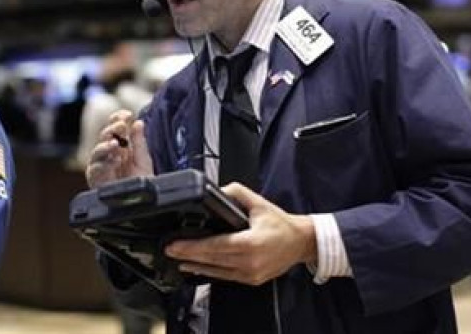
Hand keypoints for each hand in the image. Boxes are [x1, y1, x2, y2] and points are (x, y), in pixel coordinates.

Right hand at [85, 110, 153, 187]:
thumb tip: (138, 122)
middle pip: (105, 135)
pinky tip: (115, 161)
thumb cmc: (140, 179)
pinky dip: (106, 164)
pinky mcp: (96, 177)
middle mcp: (108, 151)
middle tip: (122, 126)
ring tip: (115, 144)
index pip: (115, 125)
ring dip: (105, 146)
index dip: (119, 118)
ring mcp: (101, 164)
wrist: (140, 200)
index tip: (128, 115)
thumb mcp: (143, 158)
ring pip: (97, 150)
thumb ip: (139, 141)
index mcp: (120, 143)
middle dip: (112, 129)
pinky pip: (96, 168)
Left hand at [165, 183, 316, 284]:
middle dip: (188, 254)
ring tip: (178, 258)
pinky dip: (209, 272)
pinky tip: (196, 267)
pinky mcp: (250, 280)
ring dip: (195, 265)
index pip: (215, 246)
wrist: (301, 243)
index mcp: (251, 243)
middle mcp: (250, 262)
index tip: (175, 244)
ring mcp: (250, 274)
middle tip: (170, 249)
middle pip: (212, 260)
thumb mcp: (259, 203)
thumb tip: (216, 190)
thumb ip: (236, 193)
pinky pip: (225, 277)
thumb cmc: (281, 225)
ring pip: (216, 272)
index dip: (193, 246)